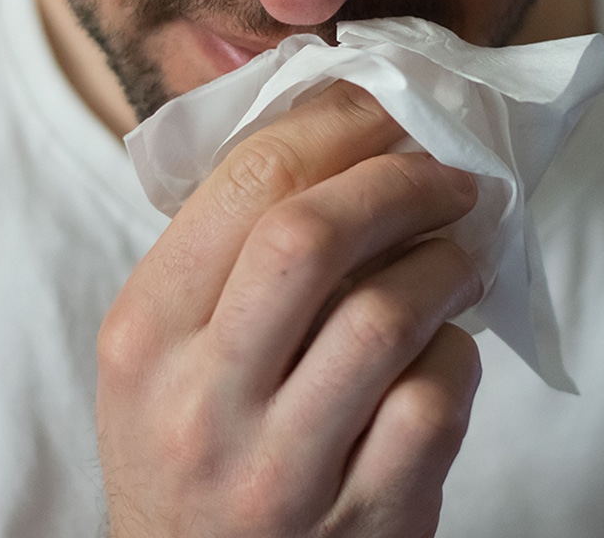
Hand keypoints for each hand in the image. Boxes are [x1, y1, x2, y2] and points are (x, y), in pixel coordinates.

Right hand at [97, 81, 491, 536]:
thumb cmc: (189, 443)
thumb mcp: (162, 347)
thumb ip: (228, 250)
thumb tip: (342, 134)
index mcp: (145, 331)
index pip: (246, 181)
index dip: (336, 123)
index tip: (387, 107)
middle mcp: (201, 400)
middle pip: (311, 236)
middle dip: (399, 182)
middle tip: (448, 173)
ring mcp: (279, 470)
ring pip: (385, 317)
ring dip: (443, 265)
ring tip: (458, 256)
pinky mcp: (360, 522)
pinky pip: (434, 403)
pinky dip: (457, 355)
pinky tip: (445, 347)